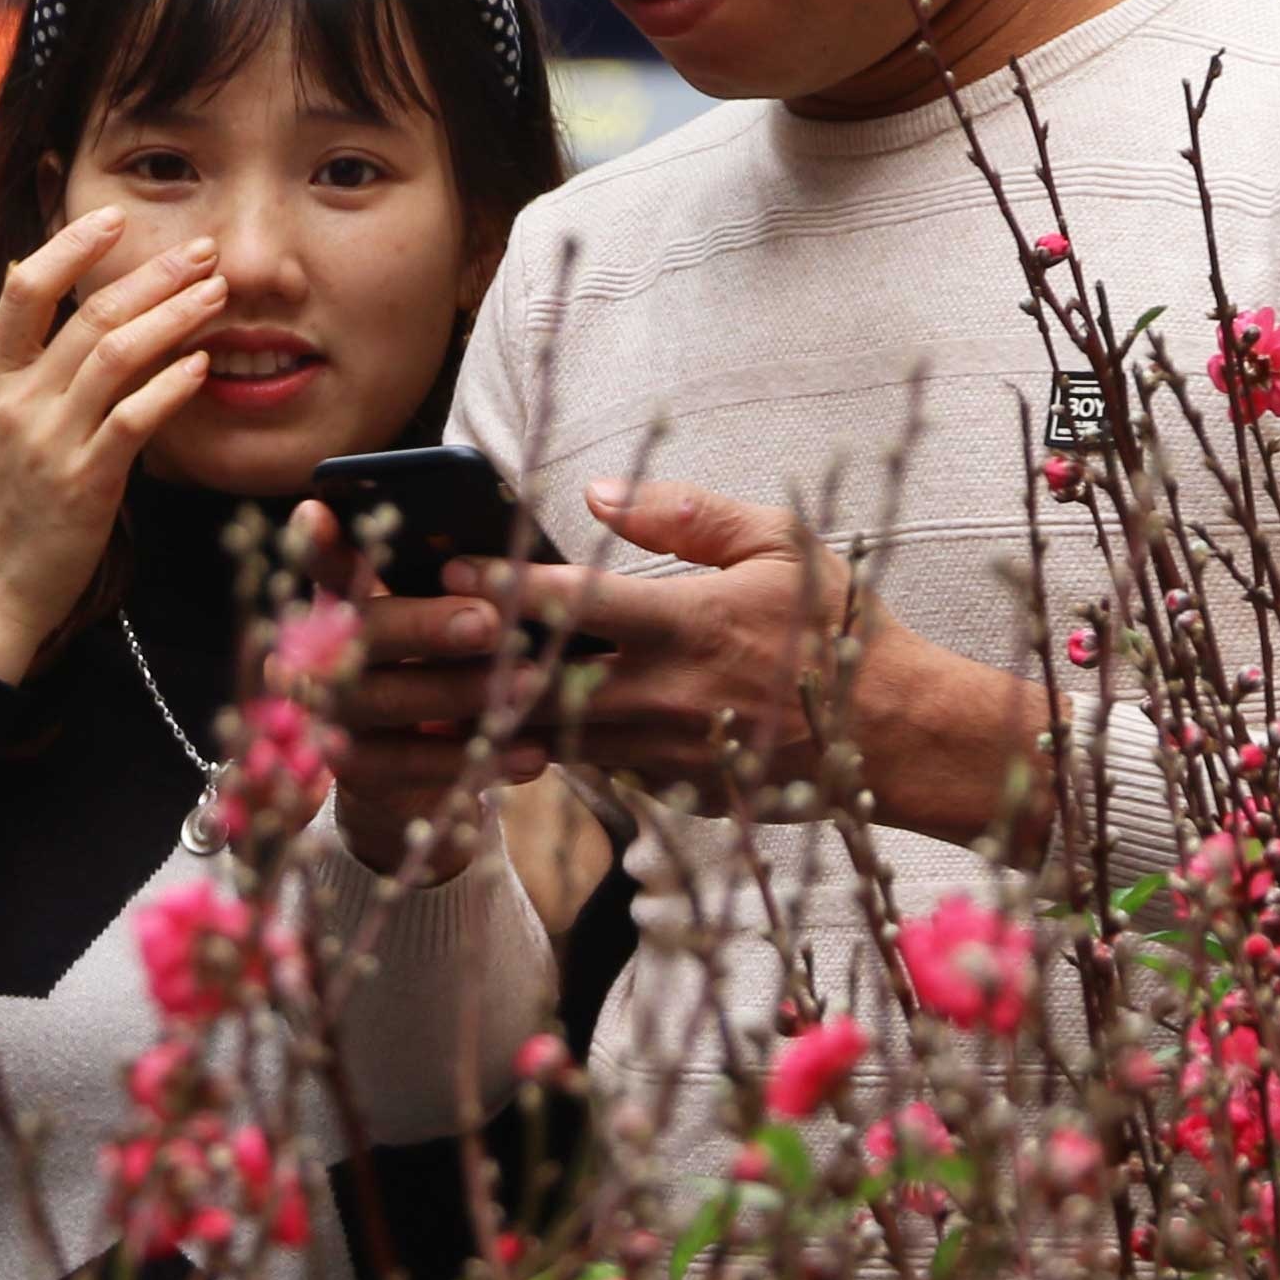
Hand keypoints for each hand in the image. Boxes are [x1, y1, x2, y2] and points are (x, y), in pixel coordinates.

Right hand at [0, 209, 230, 680]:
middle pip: (90, 315)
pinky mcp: (86, 484)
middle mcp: (15, 403)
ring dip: (174, 318)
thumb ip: (4, 363)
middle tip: (202, 250)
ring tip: (216, 294)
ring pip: (118, 357)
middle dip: (153, 275)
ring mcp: (49, 442)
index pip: (24, 290)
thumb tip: (20, 284)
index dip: (71, 246)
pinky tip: (201, 364)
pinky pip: (136, 420)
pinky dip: (171, 386)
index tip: (113, 217)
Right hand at [290, 503, 540, 882]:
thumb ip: (458, 586)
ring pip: (385, 699)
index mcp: (341, 601)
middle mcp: (317, 654)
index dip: (314, 543)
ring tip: (532, 681)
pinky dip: (474, 757)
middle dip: (424, 625)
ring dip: (461, 690)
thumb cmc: (445, 669)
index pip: (320, 563)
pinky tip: (531, 751)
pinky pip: (410, 764)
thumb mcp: (449, 620)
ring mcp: (329, 714)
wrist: (417, 774)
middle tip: (488, 621)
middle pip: (360, 633)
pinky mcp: (353, 771)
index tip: (317, 513)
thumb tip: (509, 558)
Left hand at [345, 478, 1048, 844]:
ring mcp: (657, 751)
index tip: (443, 569)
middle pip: (529, 682)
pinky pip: (576, 763)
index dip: (497, 585)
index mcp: (686, 625)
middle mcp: (660, 695)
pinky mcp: (661, 788)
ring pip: (538, 734)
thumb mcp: (781, 543)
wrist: (894, 740)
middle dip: (452, 666)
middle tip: (385, 648)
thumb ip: (687, 513)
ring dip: (469, 716)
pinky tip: (468, 735)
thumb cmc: (841, 629)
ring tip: (398, 698)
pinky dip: (523, 749)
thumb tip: (600, 491)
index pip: (569, 603)